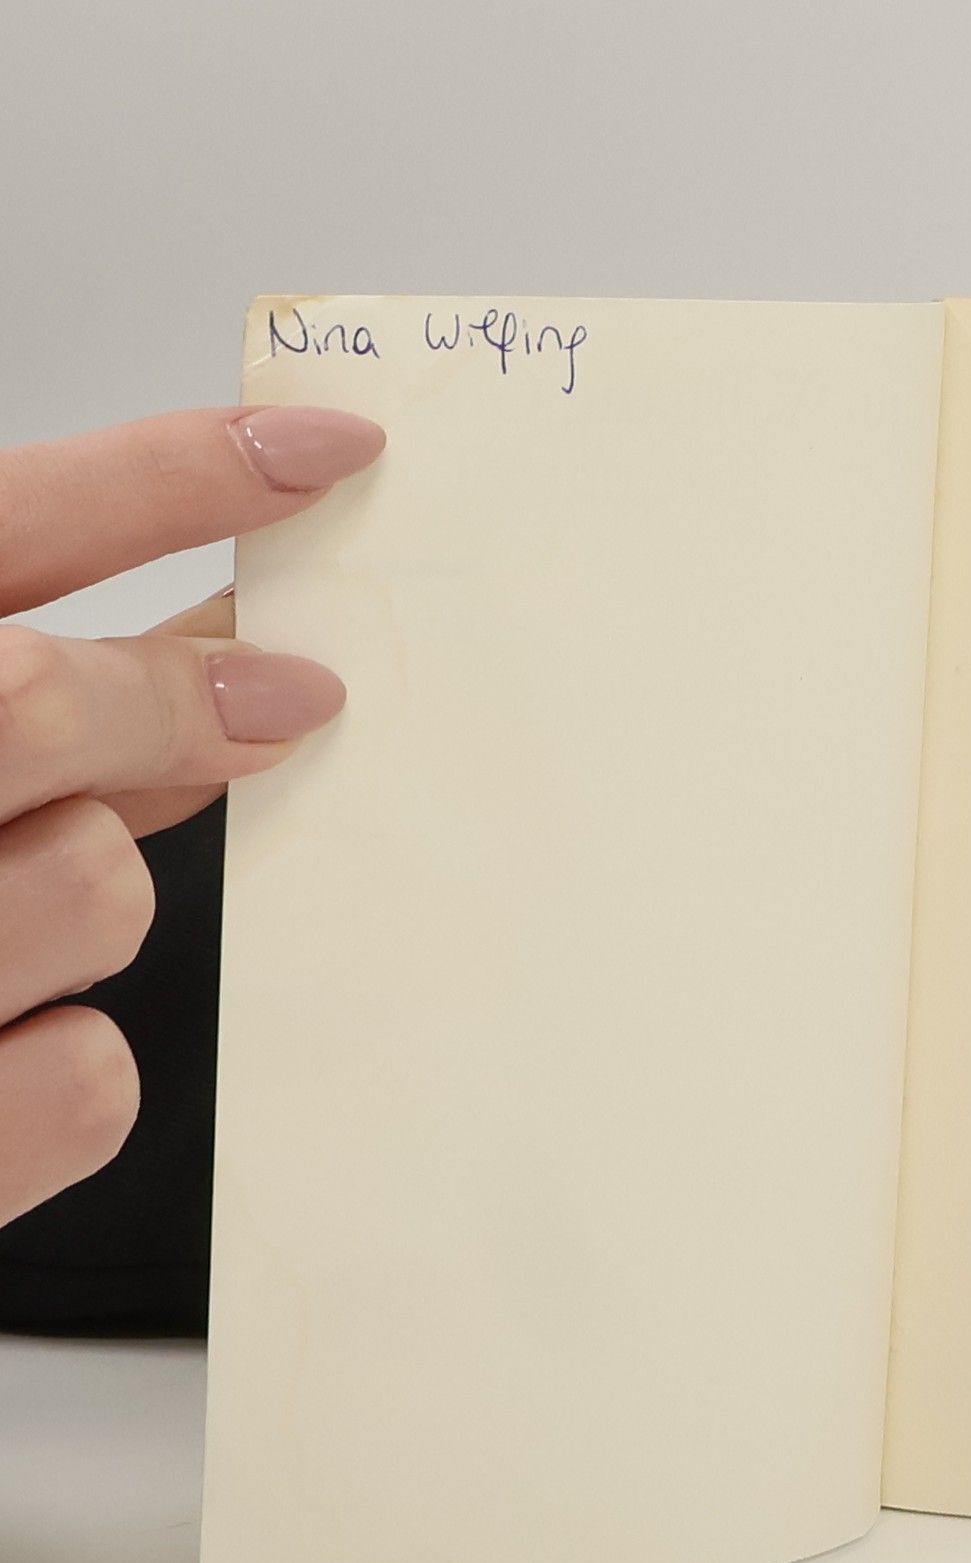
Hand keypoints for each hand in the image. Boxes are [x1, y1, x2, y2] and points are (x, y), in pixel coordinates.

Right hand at [0, 406, 383, 1226]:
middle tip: (285, 694)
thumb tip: (209, 664)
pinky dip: (67, 1065)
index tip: (310, 448)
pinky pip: (89, 1078)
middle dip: (163, 703)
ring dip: (83, 894)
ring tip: (0, 925)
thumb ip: (21, 699)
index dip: (160, 477)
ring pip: (95, 887)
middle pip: (38, 702)